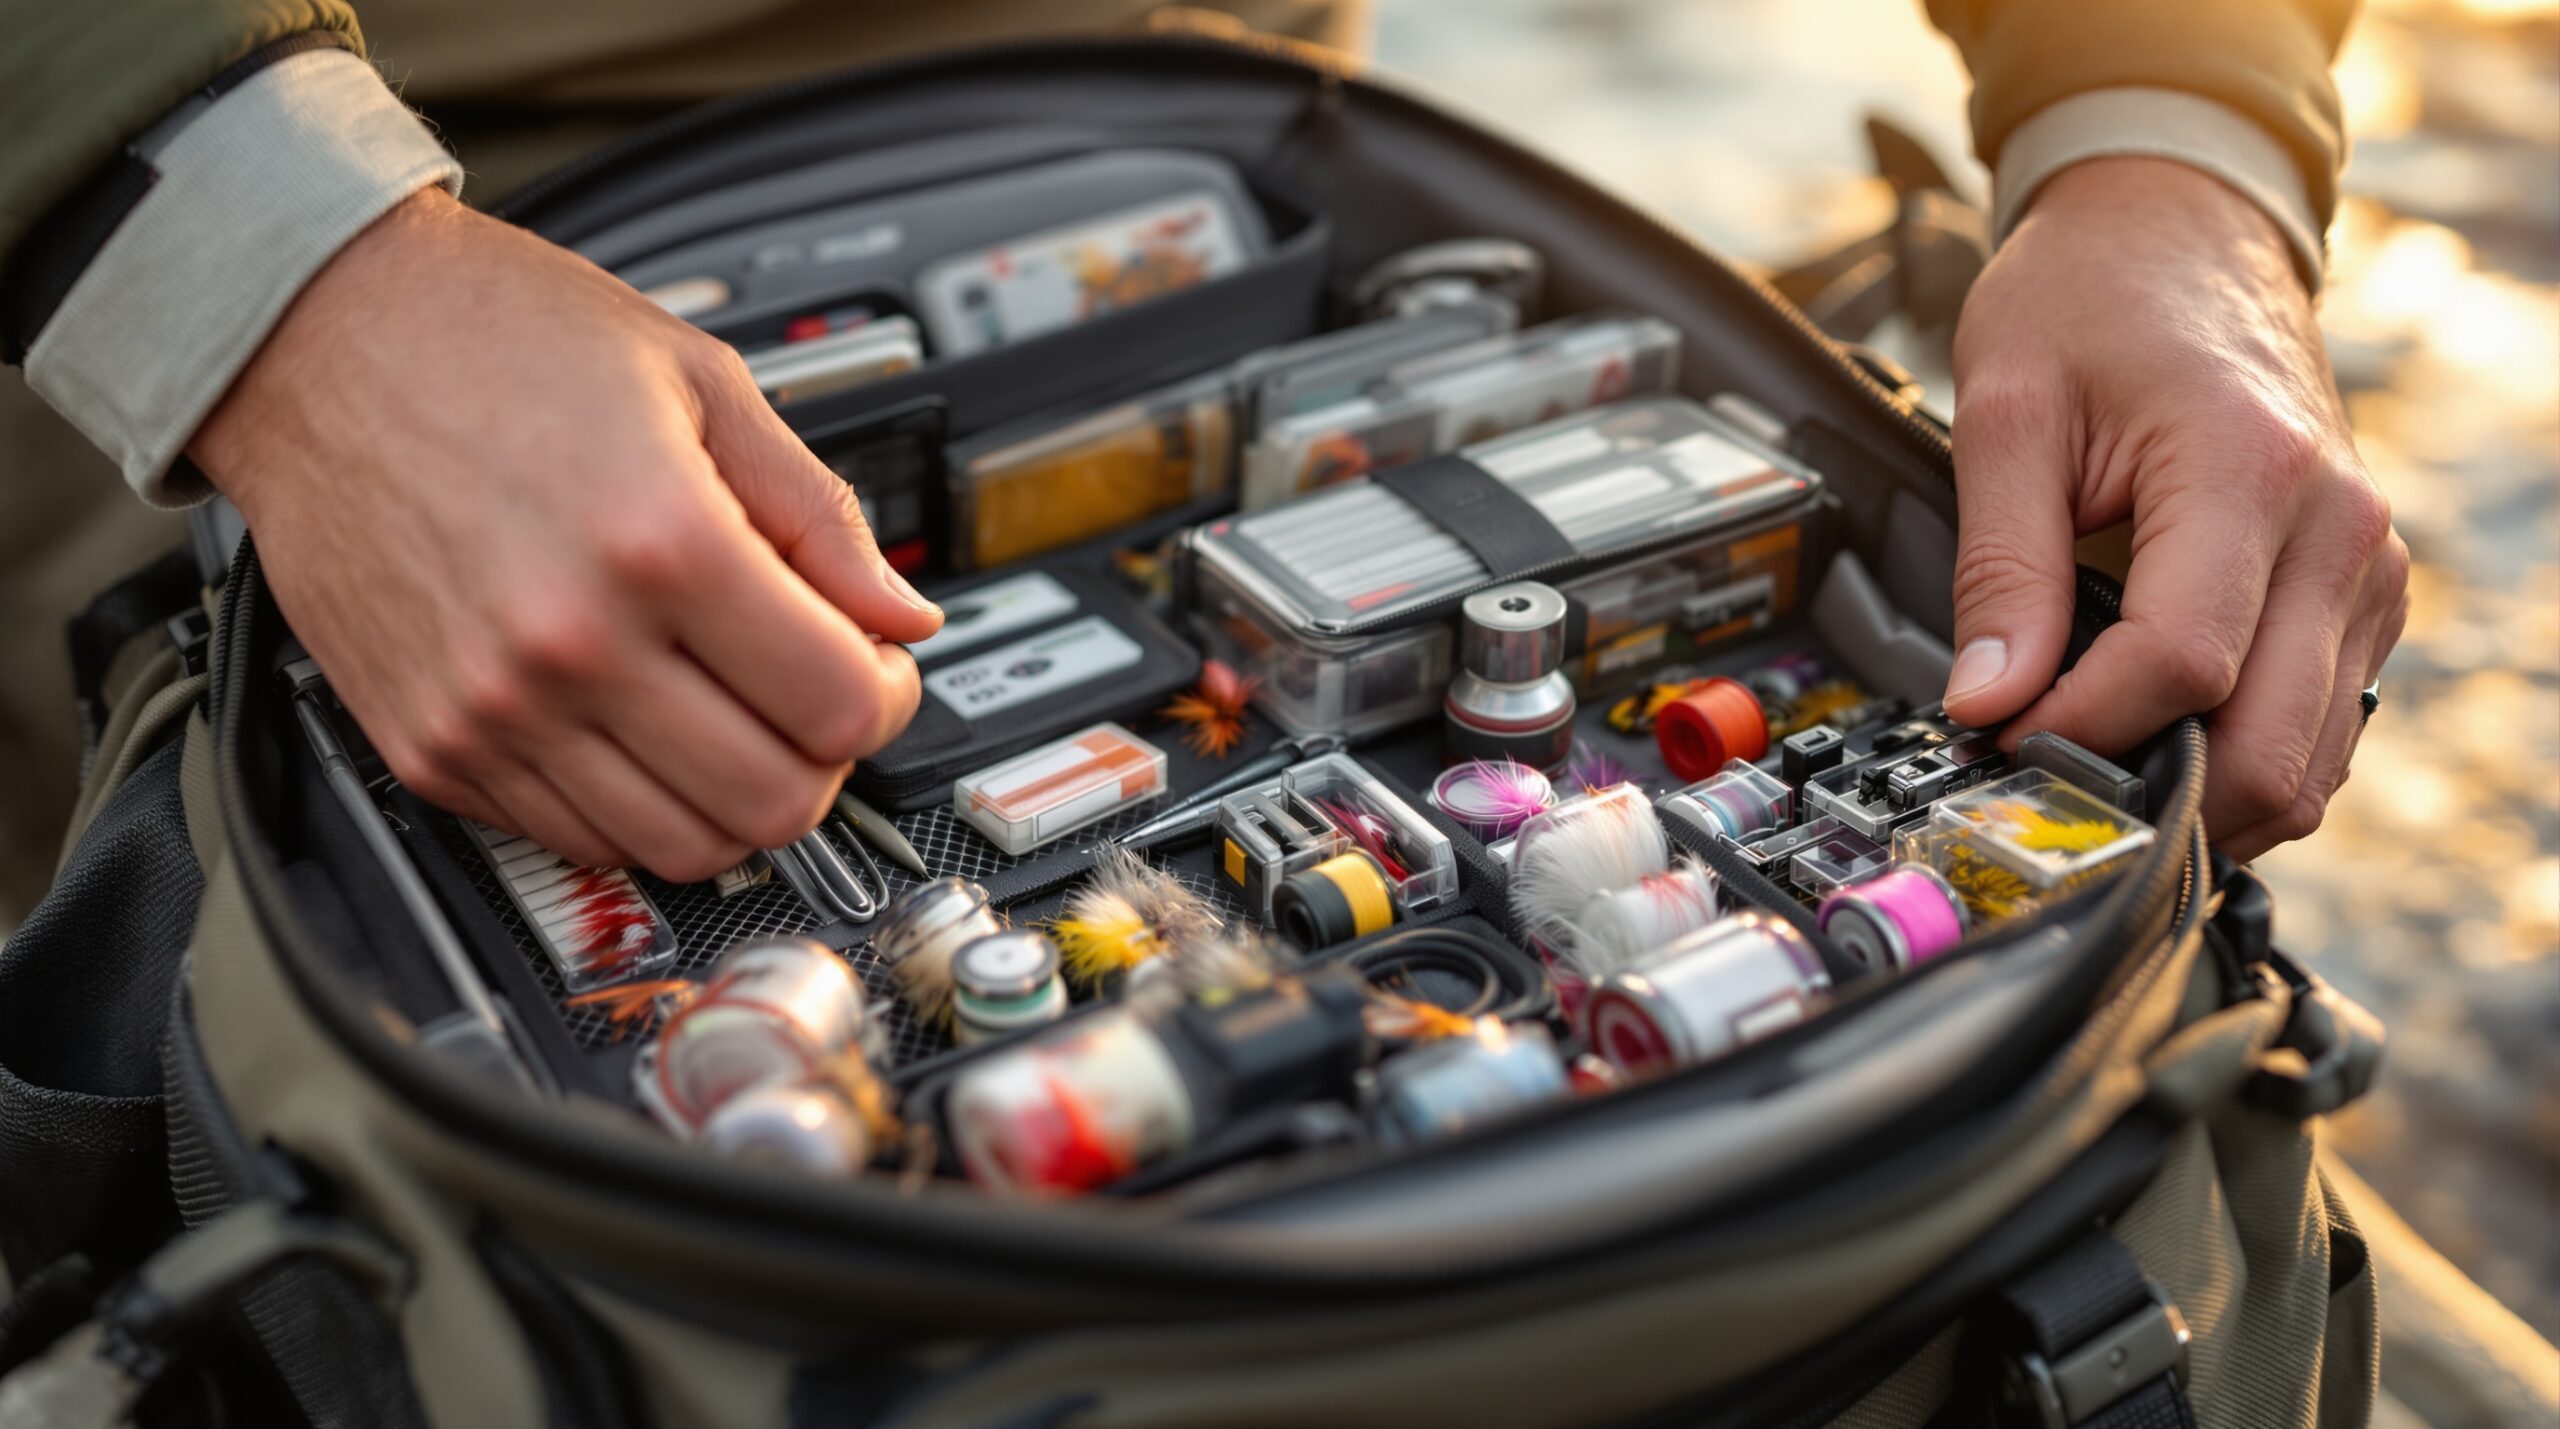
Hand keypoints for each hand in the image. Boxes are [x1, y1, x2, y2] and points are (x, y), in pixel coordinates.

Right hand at [193, 188, 941, 880]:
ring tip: (725, 711)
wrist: (316, 334)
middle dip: (823, 758)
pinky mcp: (432, 748)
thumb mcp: (700, 381)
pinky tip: (639, 723)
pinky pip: (577, 840)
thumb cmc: (495, 336)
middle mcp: (577, 644)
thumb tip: (903, 612)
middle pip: (775, 804)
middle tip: (810, 697)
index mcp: (665, 542)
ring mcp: (496, 711)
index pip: (841, 706)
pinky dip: (636, 805)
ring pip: (682, 847)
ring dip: (734, 796)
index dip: (888, 692)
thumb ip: (819, 512)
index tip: (875, 663)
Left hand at [1939, 157, 2408, 860]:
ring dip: (2203, 796)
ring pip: (2307, 762)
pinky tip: (2156, 737)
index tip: (1997, 734)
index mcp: (2252, 473)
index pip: (2182, 664)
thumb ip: (1999, 567)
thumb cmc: (2092, 300)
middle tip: (2044, 781)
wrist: (2181, 234)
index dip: (2081, 726)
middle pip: (2267, 748)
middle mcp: (2341, 533)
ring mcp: (2367, 571)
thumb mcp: (2006, 411)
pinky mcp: (2364, 597)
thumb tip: (1983, 704)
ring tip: (2096, 763)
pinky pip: (2318, 727)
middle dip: (2151, 794)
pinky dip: (2240, 759)